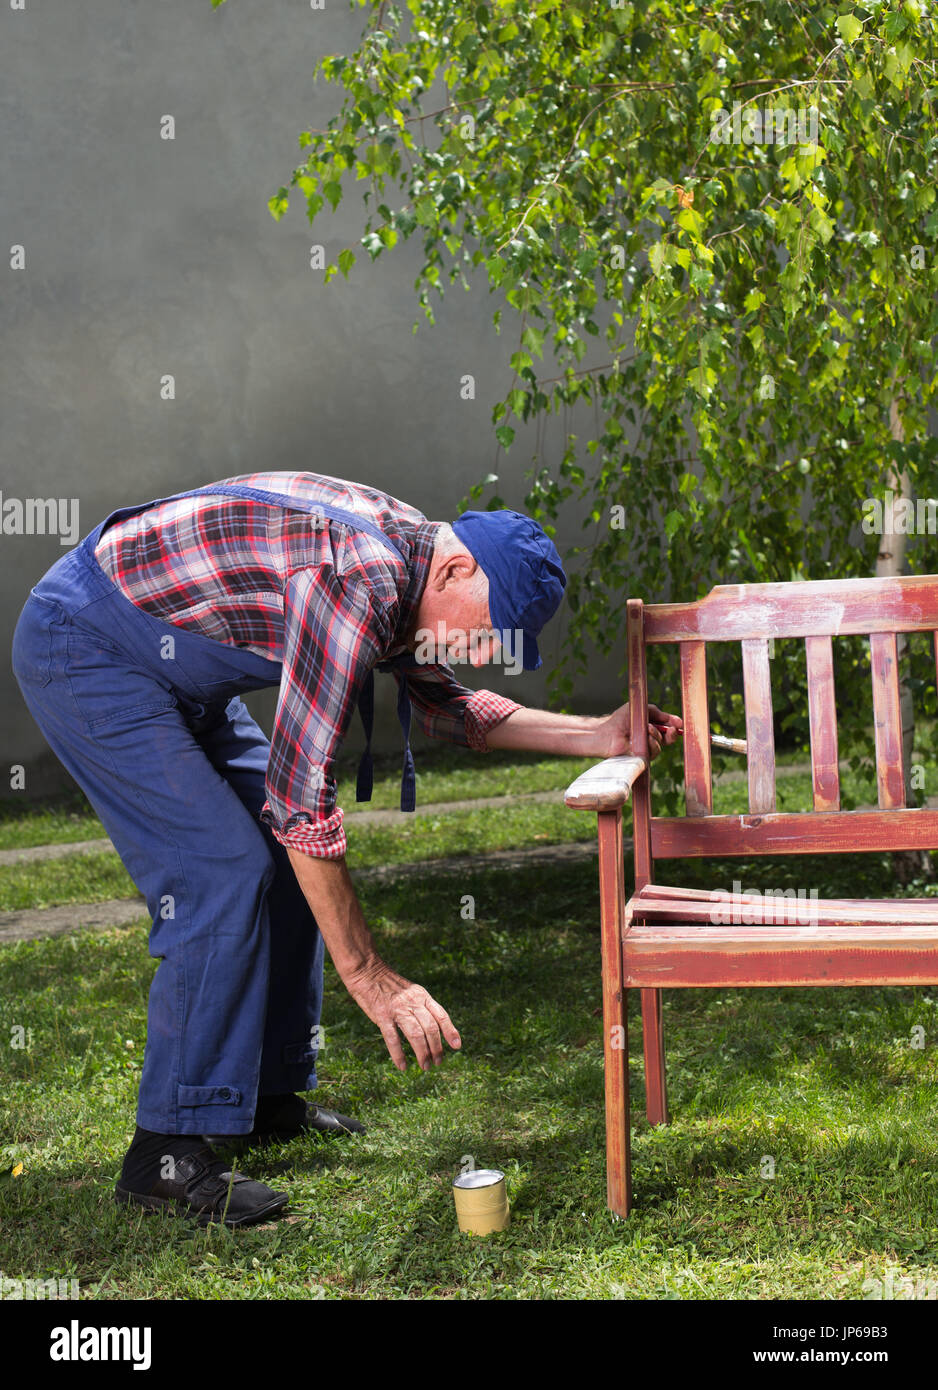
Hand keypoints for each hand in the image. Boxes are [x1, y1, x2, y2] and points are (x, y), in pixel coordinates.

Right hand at [345, 959, 460, 1071]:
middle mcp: (413, 1002)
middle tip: (438, 1062)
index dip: (450, 1031)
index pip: (441, 1015)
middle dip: (436, 1048)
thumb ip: (422, 1006)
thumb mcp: (411, 991)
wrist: (367, 971)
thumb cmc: (389, 985)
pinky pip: (393, 1038)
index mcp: (422, 996)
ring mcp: (397, 1009)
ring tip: (425, 1066)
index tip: (457, 1046)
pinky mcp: (382, 1016)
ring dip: (423, 1053)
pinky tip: (403, 1066)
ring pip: (416, 1035)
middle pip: (431, 1028)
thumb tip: (434, 1029)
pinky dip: (399, 1054)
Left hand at [599, 702, 682, 758]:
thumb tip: (672, 719)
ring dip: (656, 734)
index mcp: (650, 726)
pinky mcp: (641, 756)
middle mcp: (649, 738)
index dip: (674, 725)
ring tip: (647, 728)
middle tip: (672, 729)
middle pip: (668, 739)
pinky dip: (651, 743)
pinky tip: (644, 738)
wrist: (608, 731)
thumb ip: (657, 713)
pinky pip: (653, 751)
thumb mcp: (642, 710)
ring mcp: (645, 748)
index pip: (666, 727)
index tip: (679, 723)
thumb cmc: (620, 719)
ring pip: (660, 745)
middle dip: (672, 733)